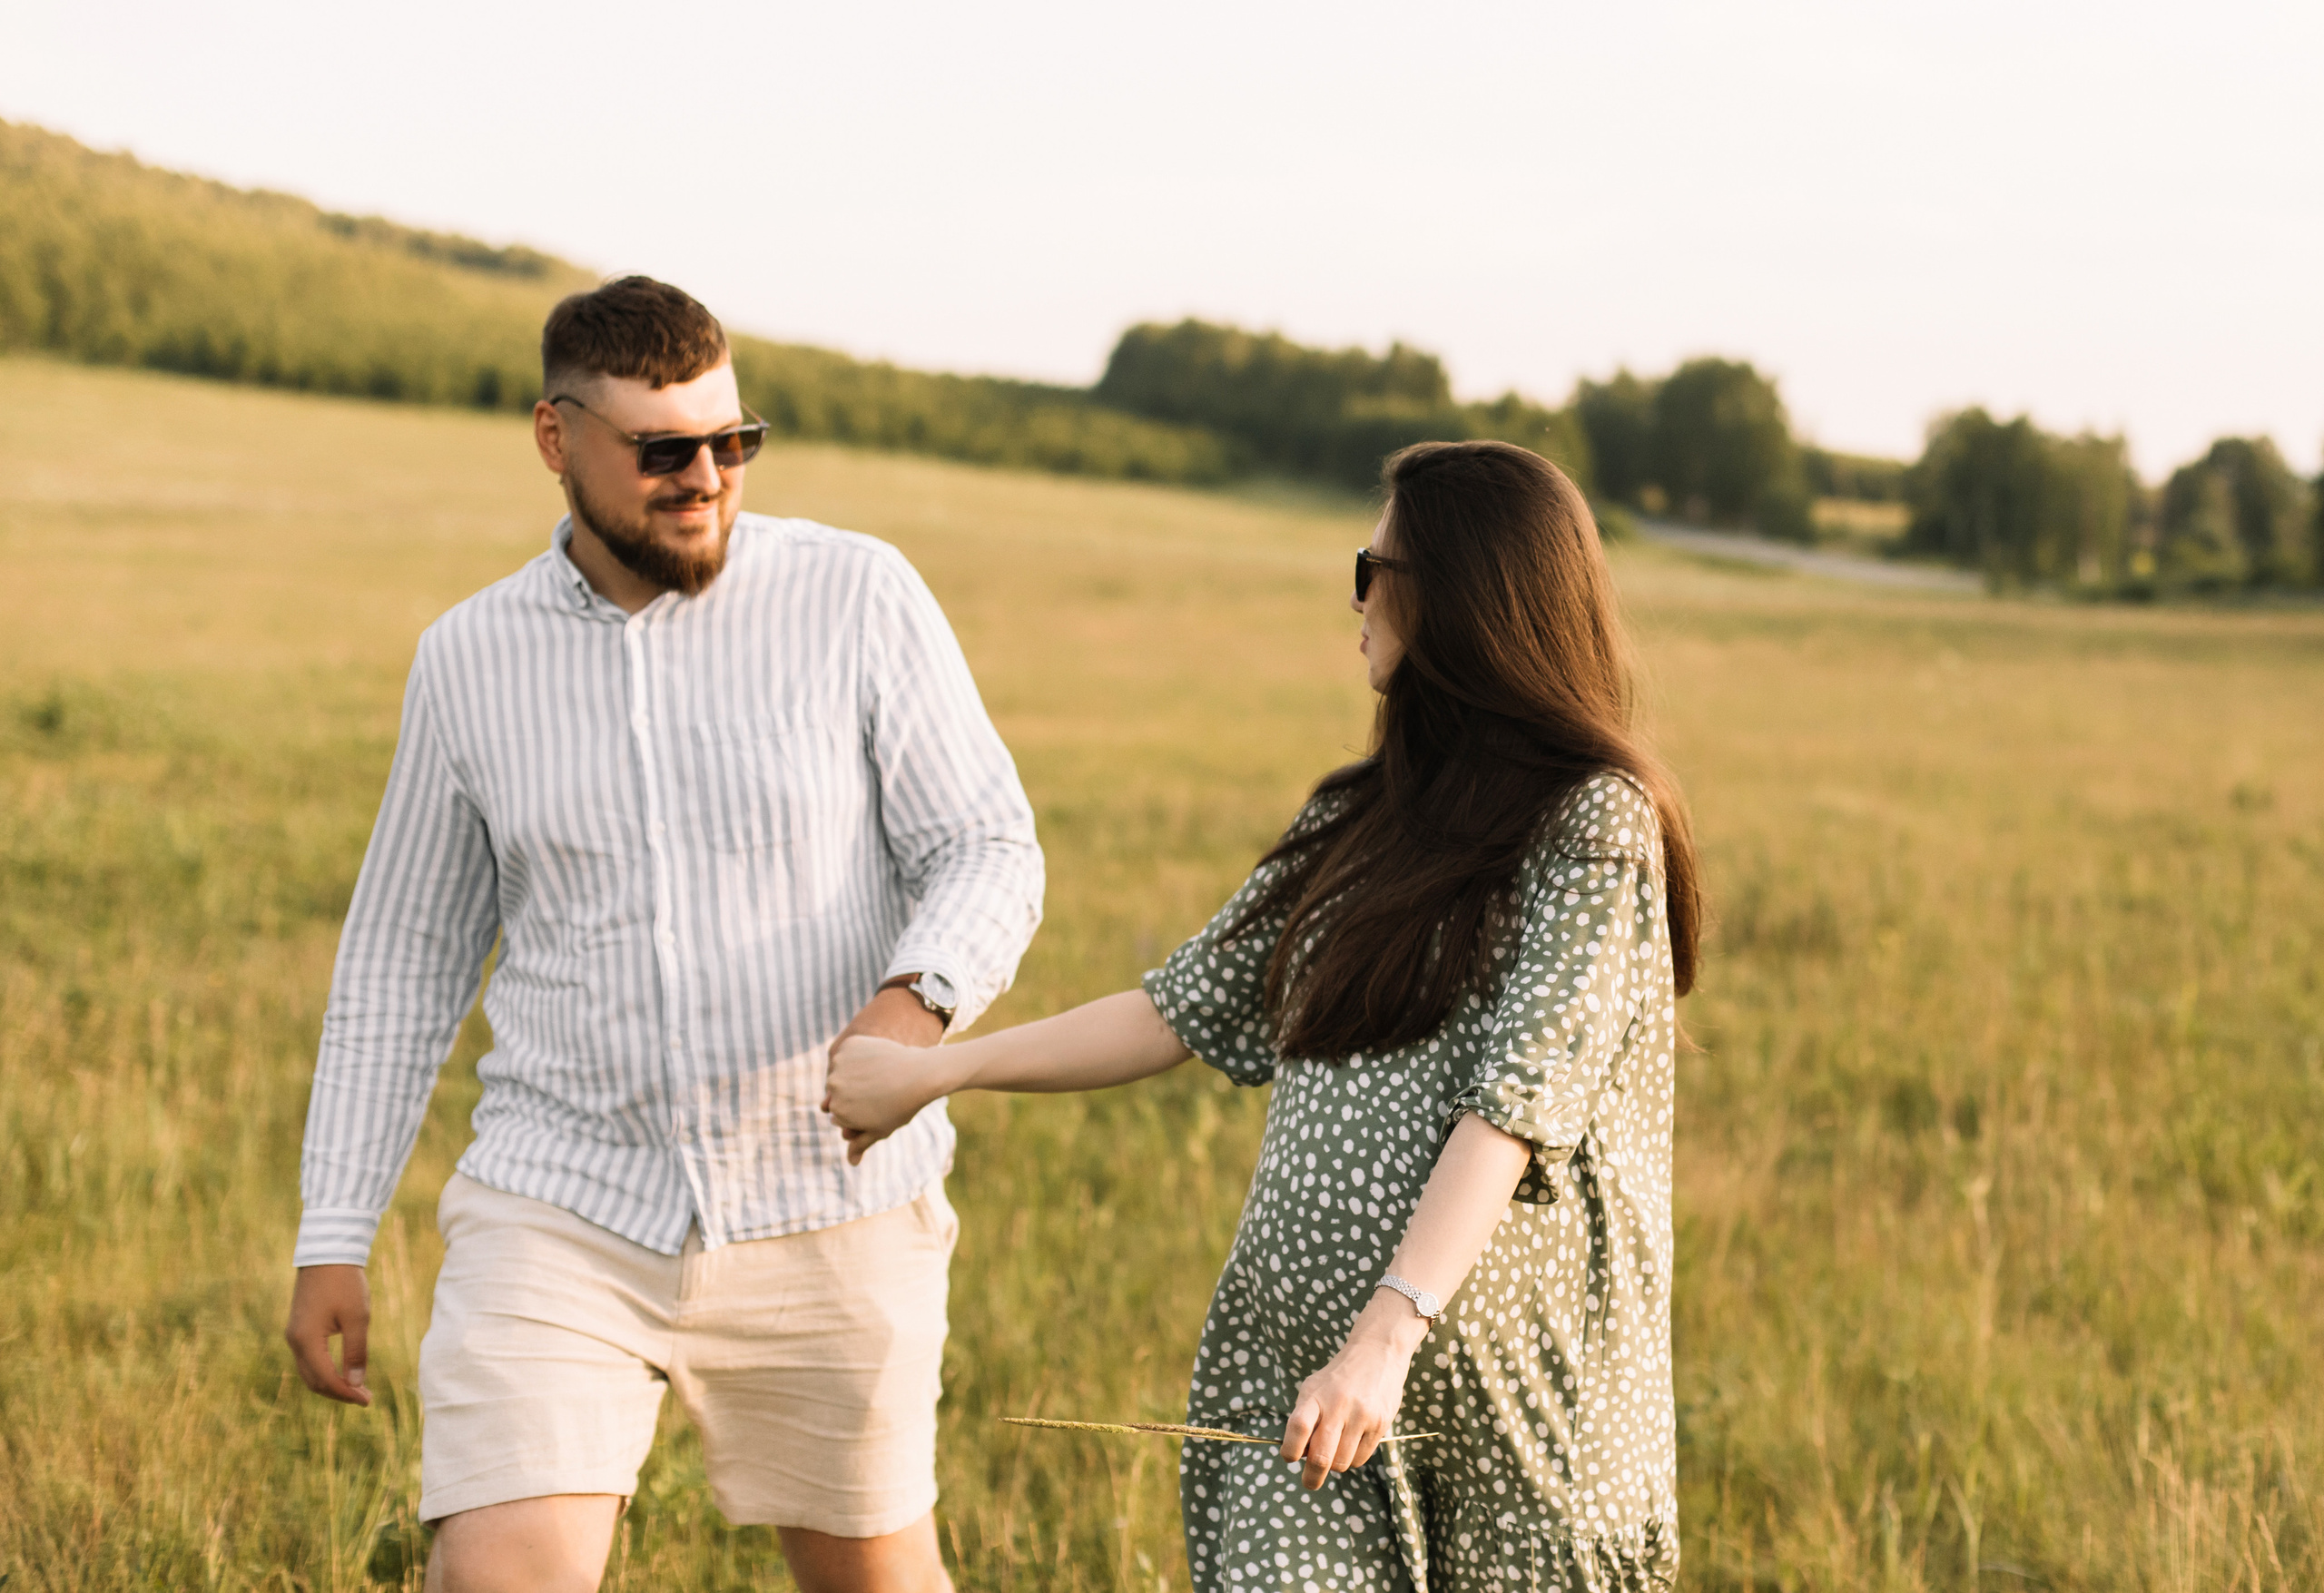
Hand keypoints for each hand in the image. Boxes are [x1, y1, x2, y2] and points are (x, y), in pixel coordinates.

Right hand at [285, 1264, 372, 1405]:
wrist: (327, 1253)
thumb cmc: (345, 1283)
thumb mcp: (358, 1318)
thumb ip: (356, 1352)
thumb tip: (356, 1383)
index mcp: (306, 1341)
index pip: (325, 1380)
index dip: (346, 1393)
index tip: (367, 1400)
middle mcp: (295, 1341)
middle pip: (314, 1381)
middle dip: (339, 1393)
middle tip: (365, 1398)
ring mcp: (294, 1335)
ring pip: (309, 1372)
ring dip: (331, 1383)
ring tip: (357, 1388)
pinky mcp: (299, 1328)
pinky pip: (309, 1359)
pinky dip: (325, 1370)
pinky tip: (343, 1370)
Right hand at [824, 1033, 957, 1164]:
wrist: (920, 1075)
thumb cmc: (902, 1106)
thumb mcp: (880, 1129)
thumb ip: (861, 1144)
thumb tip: (851, 1162)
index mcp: (838, 1112)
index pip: (839, 1114)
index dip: (858, 1112)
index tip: (877, 1106)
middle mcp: (834, 1088)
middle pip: (838, 1094)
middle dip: (853, 1094)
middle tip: (879, 1090)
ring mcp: (840, 1065)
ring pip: (841, 1072)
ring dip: (853, 1074)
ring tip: (878, 1075)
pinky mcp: (848, 1045)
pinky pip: (848, 1052)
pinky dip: (858, 1055)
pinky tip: (877, 1060)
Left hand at [1279, 1291, 1429, 1489]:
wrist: (1377, 1354)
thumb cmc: (1337, 1378)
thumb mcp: (1314, 1388)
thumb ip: (1303, 1419)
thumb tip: (1299, 1457)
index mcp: (1315, 1395)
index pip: (1298, 1427)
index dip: (1290, 1449)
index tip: (1290, 1457)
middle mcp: (1338, 1406)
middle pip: (1321, 1457)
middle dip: (1312, 1477)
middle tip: (1309, 1482)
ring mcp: (1361, 1416)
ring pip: (1342, 1462)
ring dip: (1335, 1465)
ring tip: (1335, 1448)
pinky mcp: (1380, 1424)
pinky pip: (1361, 1458)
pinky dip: (1352, 1458)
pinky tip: (1352, 1442)